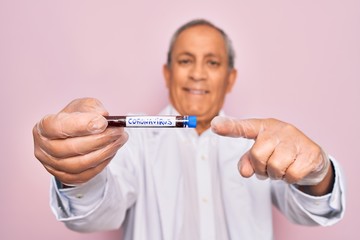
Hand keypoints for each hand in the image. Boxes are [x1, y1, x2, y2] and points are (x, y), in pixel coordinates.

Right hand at [33, 98, 127, 184]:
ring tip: (120, 139)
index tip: (103, 122)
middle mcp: (43, 149)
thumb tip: (104, 117)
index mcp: (43, 128)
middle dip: (99, 140)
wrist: (74, 137)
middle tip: (118, 131)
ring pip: (80, 164)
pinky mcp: (66, 178)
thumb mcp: (84, 106)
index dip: (81, 125)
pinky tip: (112, 150)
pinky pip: (87, 174)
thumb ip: (93, 108)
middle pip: (70, 148)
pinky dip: (103, 163)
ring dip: (105, 152)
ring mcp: (53, 167)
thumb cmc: (77, 119)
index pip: (58, 127)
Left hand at [211, 116, 329, 185]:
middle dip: (261, 167)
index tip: (214, 125)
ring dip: (276, 175)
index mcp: (262, 127)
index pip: (243, 127)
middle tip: (268, 167)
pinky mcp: (310, 152)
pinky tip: (294, 170)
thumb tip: (245, 172)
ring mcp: (296, 139)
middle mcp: (279, 129)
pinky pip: (292, 175)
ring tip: (282, 168)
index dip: (228, 127)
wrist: (312, 158)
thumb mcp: (260, 155)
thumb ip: (247, 161)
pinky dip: (290, 179)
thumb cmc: (280, 153)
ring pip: (275, 167)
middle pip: (257, 154)